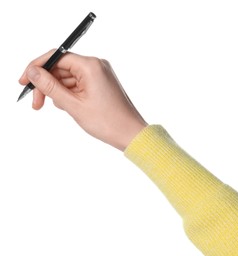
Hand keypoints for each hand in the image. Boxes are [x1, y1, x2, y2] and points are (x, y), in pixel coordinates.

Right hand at [19, 50, 147, 150]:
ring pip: (69, 77)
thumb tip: (33, 72)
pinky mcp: (101, 83)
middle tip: (37, 103)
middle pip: (62, 68)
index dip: (38, 67)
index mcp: (91, 66)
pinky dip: (70, 94)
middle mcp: (96, 65)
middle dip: (48, 84)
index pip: (57, 57)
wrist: (131, 133)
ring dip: (59, 91)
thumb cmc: (108, 121)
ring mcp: (100, 74)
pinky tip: (70, 107)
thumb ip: (50, 87)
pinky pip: (79, 84)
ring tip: (62, 109)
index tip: (25, 81)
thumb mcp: (73, 105)